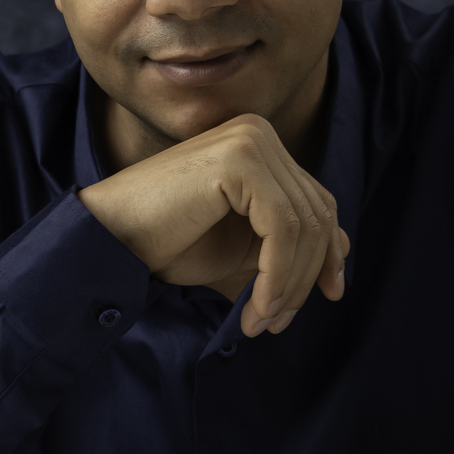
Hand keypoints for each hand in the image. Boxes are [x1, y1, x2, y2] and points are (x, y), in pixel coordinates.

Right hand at [79, 114, 348, 336]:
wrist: (110, 238)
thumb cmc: (168, 241)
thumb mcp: (243, 243)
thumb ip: (286, 241)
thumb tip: (344, 248)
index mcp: (261, 144)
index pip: (317, 201)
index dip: (329, 252)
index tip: (329, 294)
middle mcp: (259, 132)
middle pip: (316, 213)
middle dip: (306, 276)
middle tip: (279, 321)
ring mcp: (249, 141)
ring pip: (303, 226)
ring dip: (288, 285)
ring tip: (261, 321)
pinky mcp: (239, 161)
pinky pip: (282, 228)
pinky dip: (276, 276)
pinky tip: (256, 307)